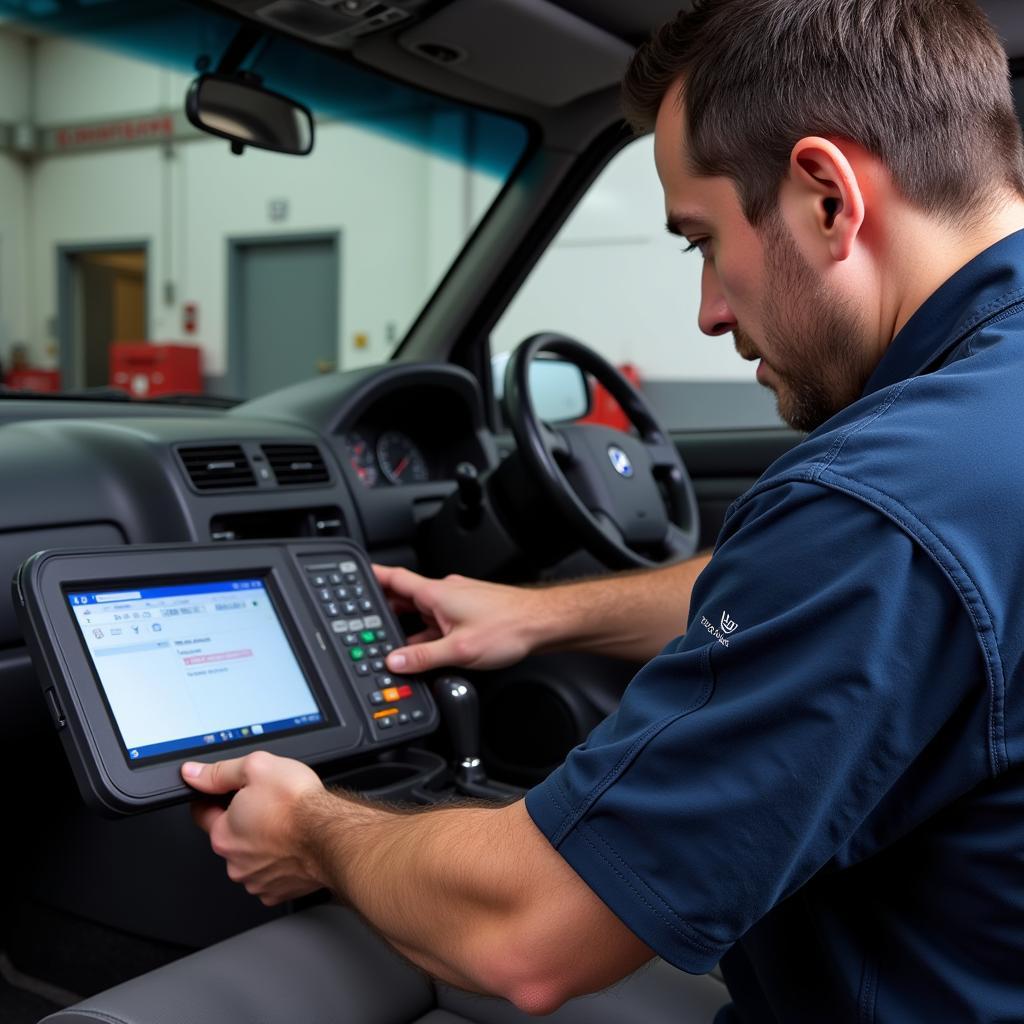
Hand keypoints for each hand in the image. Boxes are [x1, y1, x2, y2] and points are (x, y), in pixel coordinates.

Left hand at [182, 751, 326, 905]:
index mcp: (223, 833)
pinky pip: (272, 874)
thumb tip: (192, 773)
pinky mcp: (277, 892)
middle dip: (245, 820)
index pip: (202, 812)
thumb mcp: (256, 767)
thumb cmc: (298, 804)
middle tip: (269, 804)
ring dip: (263, 842)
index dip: (215, 796)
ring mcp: (256, 880)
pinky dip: (280, 861)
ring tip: (286, 825)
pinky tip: (293, 846)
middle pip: (231, 835)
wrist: (332, 834)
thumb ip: (220, 772)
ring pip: (252, 856)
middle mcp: (234, 861)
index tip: (230, 791)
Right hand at [372, 565, 543, 673]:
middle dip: (384, 613)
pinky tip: (427, 652)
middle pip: (403, 599)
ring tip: (394, 647)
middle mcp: (444, 593)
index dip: (370, 578)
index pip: (393, 578)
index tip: (350, 578)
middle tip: (364, 627)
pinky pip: (437, 622)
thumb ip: (423, 657)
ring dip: (408, 628)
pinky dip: (427, 634)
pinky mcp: (467, 613)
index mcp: (436, 593)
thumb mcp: (459, 649)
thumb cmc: (509, 627)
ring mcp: (456, 602)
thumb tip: (395, 661)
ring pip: (421, 614)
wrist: (542, 623)